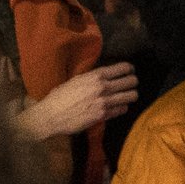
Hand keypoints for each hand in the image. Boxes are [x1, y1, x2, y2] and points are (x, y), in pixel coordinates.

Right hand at [19, 62, 138, 138]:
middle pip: (131, 81)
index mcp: (95, 75)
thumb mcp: (76, 80)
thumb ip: (92, 78)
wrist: (50, 115)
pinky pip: (122, 110)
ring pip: (131, 96)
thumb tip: (104, 76)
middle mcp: (102, 87)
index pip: (123, 68)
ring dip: (131, 96)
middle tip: (131, 85)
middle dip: (133, 83)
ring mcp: (104, 101)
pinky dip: (121, 108)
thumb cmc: (59, 97)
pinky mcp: (103, 115)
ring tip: (127, 97)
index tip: (130, 71)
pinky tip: (117, 108)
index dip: (130, 69)